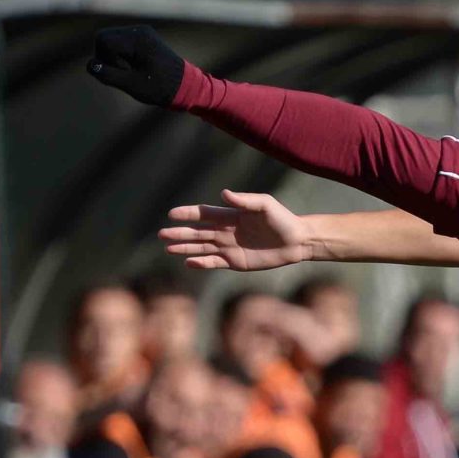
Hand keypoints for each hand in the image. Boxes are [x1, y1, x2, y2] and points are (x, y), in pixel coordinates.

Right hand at [87, 25, 187, 107]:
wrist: (186, 86)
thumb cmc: (161, 87)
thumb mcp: (132, 85)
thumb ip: (108, 75)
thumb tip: (90, 65)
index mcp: (137, 38)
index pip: (102, 40)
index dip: (105, 59)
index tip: (123, 73)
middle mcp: (138, 30)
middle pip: (104, 37)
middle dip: (107, 57)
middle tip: (125, 73)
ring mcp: (141, 32)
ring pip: (110, 39)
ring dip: (114, 57)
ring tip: (131, 71)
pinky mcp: (143, 37)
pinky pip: (120, 43)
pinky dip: (121, 55)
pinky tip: (134, 67)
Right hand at [162, 192, 311, 271]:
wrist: (297, 242)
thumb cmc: (282, 219)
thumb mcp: (265, 205)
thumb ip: (244, 200)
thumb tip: (223, 194)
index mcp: (231, 216)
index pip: (203, 214)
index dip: (188, 214)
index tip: (171, 214)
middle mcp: (226, 231)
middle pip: (198, 233)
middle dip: (180, 233)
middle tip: (161, 234)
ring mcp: (230, 247)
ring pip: (202, 248)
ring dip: (185, 248)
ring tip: (168, 248)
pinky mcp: (236, 262)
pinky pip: (215, 262)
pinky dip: (202, 263)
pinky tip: (188, 262)